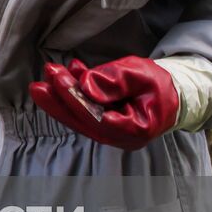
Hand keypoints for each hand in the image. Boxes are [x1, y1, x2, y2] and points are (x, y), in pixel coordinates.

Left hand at [29, 56, 179, 150]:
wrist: (173, 94)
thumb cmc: (161, 85)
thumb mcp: (141, 75)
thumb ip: (114, 80)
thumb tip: (85, 85)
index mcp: (136, 130)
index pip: (98, 117)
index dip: (75, 99)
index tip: (58, 80)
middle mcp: (120, 138)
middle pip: (83, 121)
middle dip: (59, 101)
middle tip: (38, 85)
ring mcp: (111, 134)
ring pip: (80, 117)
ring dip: (61, 97)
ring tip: (48, 75)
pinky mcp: (104, 125)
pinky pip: (85, 111)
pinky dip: (74, 93)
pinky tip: (67, 73)